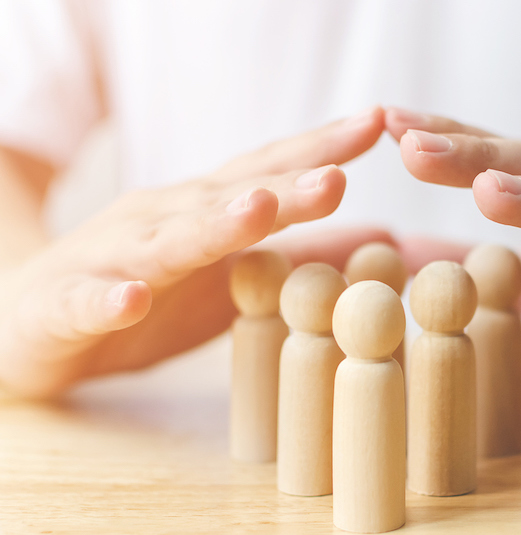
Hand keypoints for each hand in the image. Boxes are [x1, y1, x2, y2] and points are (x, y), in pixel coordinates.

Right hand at [0, 107, 389, 397]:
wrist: (36, 323)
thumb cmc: (147, 293)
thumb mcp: (234, 278)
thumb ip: (301, 257)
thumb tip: (383, 241)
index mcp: (202, 212)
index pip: (264, 172)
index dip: (317, 149)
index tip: (375, 124)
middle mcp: (160, 221)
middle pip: (226, 201)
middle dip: (283, 189)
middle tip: (337, 178)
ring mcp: (112, 258)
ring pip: (164, 241)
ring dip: (211, 226)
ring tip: (256, 212)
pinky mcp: (68, 304)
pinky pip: (89, 302)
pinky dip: (111, 298)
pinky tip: (133, 297)